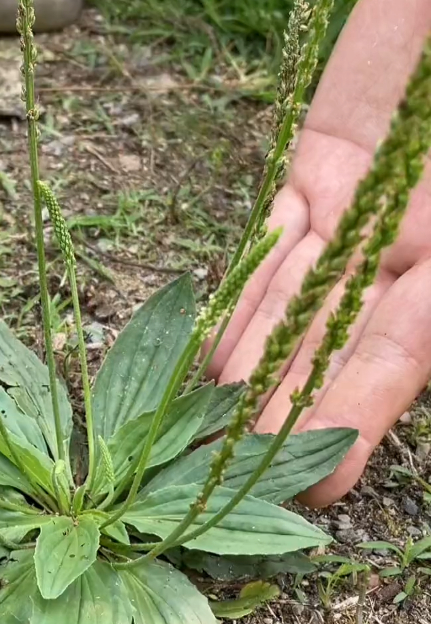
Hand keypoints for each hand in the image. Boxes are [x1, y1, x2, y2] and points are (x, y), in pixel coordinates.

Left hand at [208, 0, 430, 505]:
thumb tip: (385, 288)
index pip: (408, 345)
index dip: (365, 406)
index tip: (320, 475)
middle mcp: (426, 240)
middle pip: (352, 332)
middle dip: (295, 400)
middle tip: (233, 471)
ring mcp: (382, 197)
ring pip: (310, 286)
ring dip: (263, 351)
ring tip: (214, 416)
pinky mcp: (336, 147)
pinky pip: (292, 213)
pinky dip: (256, 270)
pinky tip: (218, 330)